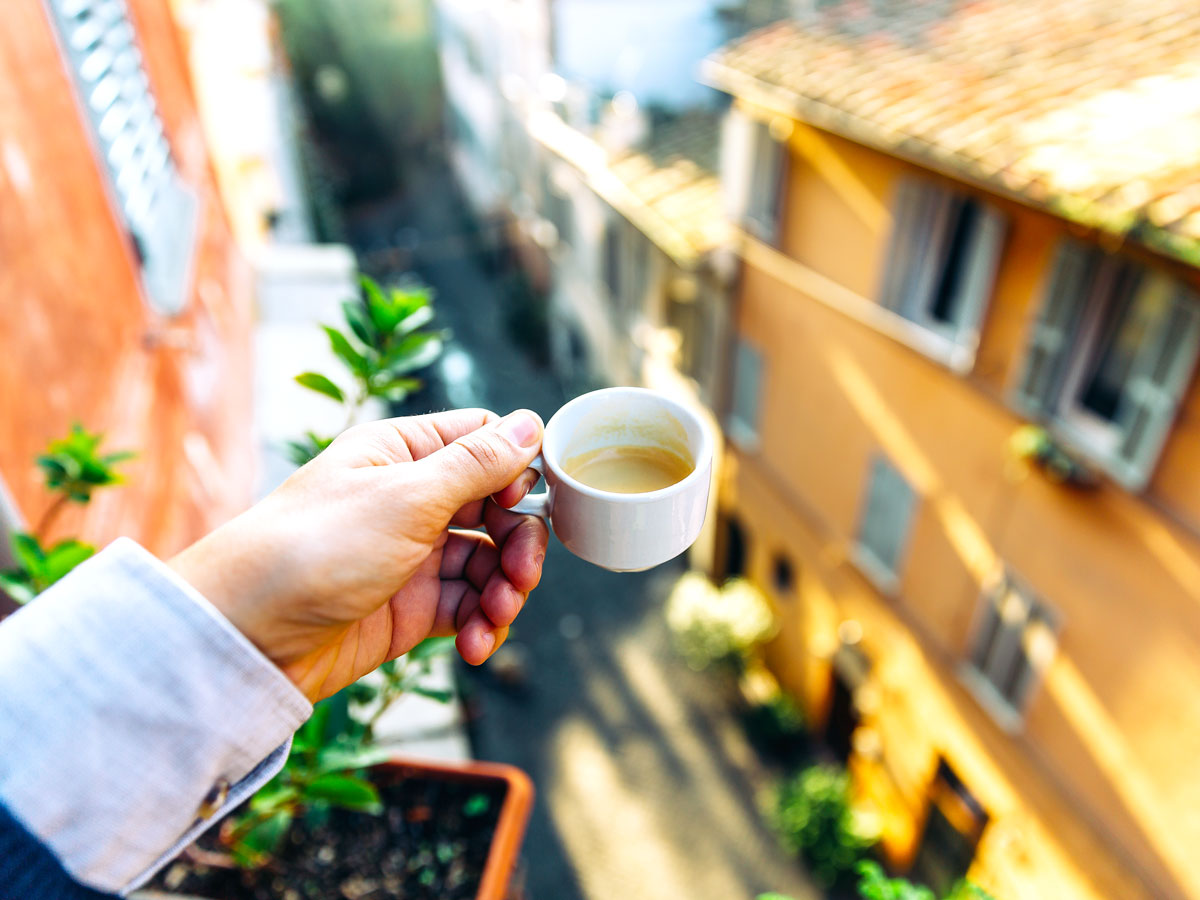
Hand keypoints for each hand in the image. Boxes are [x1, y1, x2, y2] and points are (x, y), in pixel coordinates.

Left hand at [169, 409, 547, 702]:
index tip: (522, 502)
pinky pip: (466, 607)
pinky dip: (481, 625)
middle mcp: (410, 498)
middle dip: (518, 544)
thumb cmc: (314, 548)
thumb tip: (530, 424)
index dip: (515, 470)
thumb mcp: (406, 497)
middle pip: (496, 508)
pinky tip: (476, 645)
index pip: (483, 443)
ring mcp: (411, 554)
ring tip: (494, 618)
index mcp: (402, 452)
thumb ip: (476, 464)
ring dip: (504, 591)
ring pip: (487, 563)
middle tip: (520, 576)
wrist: (247, 637)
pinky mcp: (409, 607)